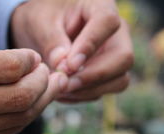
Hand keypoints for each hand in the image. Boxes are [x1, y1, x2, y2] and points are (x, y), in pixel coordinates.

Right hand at [0, 49, 66, 133]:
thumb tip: (25, 63)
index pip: (7, 69)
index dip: (27, 61)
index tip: (32, 56)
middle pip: (20, 97)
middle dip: (44, 82)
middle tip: (51, 72)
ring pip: (20, 118)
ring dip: (43, 100)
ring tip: (51, 86)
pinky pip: (9, 130)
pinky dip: (28, 114)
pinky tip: (35, 102)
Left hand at [10, 0, 133, 101]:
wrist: (44, 28)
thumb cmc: (44, 17)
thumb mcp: (40, 23)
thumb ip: (52, 41)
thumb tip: (64, 67)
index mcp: (101, 6)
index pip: (107, 22)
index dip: (91, 45)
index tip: (69, 65)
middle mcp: (117, 32)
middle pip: (123, 58)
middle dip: (94, 76)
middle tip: (66, 84)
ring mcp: (117, 55)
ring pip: (120, 79)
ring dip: (90, 89)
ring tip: (61, 90)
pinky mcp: (111, 74)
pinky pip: (107, 89)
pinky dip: (85, 95)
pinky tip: (64, 93)